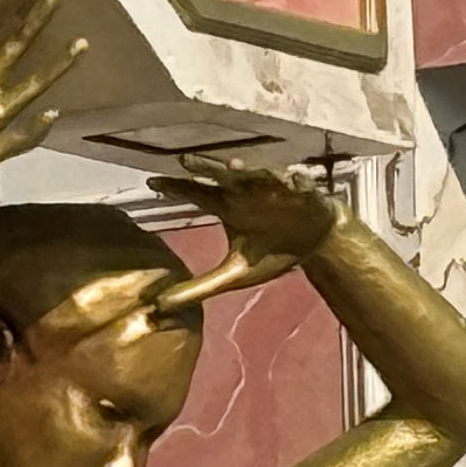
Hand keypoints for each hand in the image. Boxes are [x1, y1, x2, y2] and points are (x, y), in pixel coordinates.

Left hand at [145, 160, 344, 309]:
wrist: (315, 245)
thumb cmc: (273, 253)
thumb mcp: (235, 274)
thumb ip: (200, 287)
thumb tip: (160, 306)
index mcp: (230, 208)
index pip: (197, 194)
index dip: (175, 188)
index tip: (150, 183)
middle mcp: (249, 193)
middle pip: (223, 178)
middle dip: (206, 168)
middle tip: (185, 160)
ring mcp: (277, 191)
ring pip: (260, 175)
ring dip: (249, 170)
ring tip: (233, 167)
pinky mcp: (306, 194)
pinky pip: (301, 186)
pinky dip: (298, 183)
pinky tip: (294, 182)